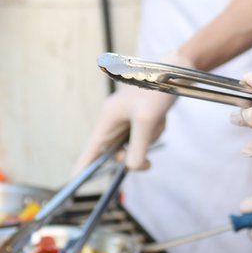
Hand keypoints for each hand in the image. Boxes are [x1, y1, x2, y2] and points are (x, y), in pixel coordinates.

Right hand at [74, 50, 196, 174]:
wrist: (176, 71)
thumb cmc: (157, 91)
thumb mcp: (147, 121)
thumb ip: (137, 147)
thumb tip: (131, 168)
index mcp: (108, 117)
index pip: (92, 148)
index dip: (84, 165)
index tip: (75, 180)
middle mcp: (114, 119)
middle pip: (116, 151)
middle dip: (133, 153)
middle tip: (147, 163)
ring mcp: (127, 118)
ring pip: (134, 144)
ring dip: (149, 138)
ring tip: (158, 121)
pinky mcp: (139, 117)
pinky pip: (145, 135)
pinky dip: (155, 131)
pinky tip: (162, 118)